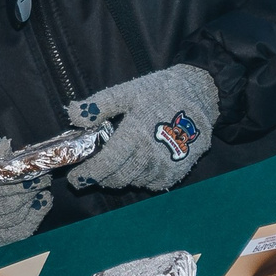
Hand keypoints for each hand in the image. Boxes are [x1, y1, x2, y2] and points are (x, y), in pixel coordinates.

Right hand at [0, 139, 51, 246]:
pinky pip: (19, 231)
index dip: (20, 180)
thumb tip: (6, 146)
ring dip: (33, 203)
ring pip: (16, 217)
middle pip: (9, 204)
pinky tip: (42, 204)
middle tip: (44, 179)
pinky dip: (34, 219)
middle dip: (30, 191)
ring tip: (42, 190)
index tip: (36, 171)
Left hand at [63, 65, 219, 193]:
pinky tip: (138, 166)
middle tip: (93, 171)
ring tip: (115, 166)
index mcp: (135, 135)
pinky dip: (141, 179)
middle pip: (118, 178)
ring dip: (121, 177)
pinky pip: (153, 184)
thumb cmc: (161, 91)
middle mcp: (150, 155)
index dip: (88, 175)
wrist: (201, 95)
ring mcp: (166, 165)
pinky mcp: (179, 170)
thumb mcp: (128, 92)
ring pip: (134, 182)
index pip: (105, 165)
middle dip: (101, 178)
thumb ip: (99, 105)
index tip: (75, 179)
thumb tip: (74, 114)